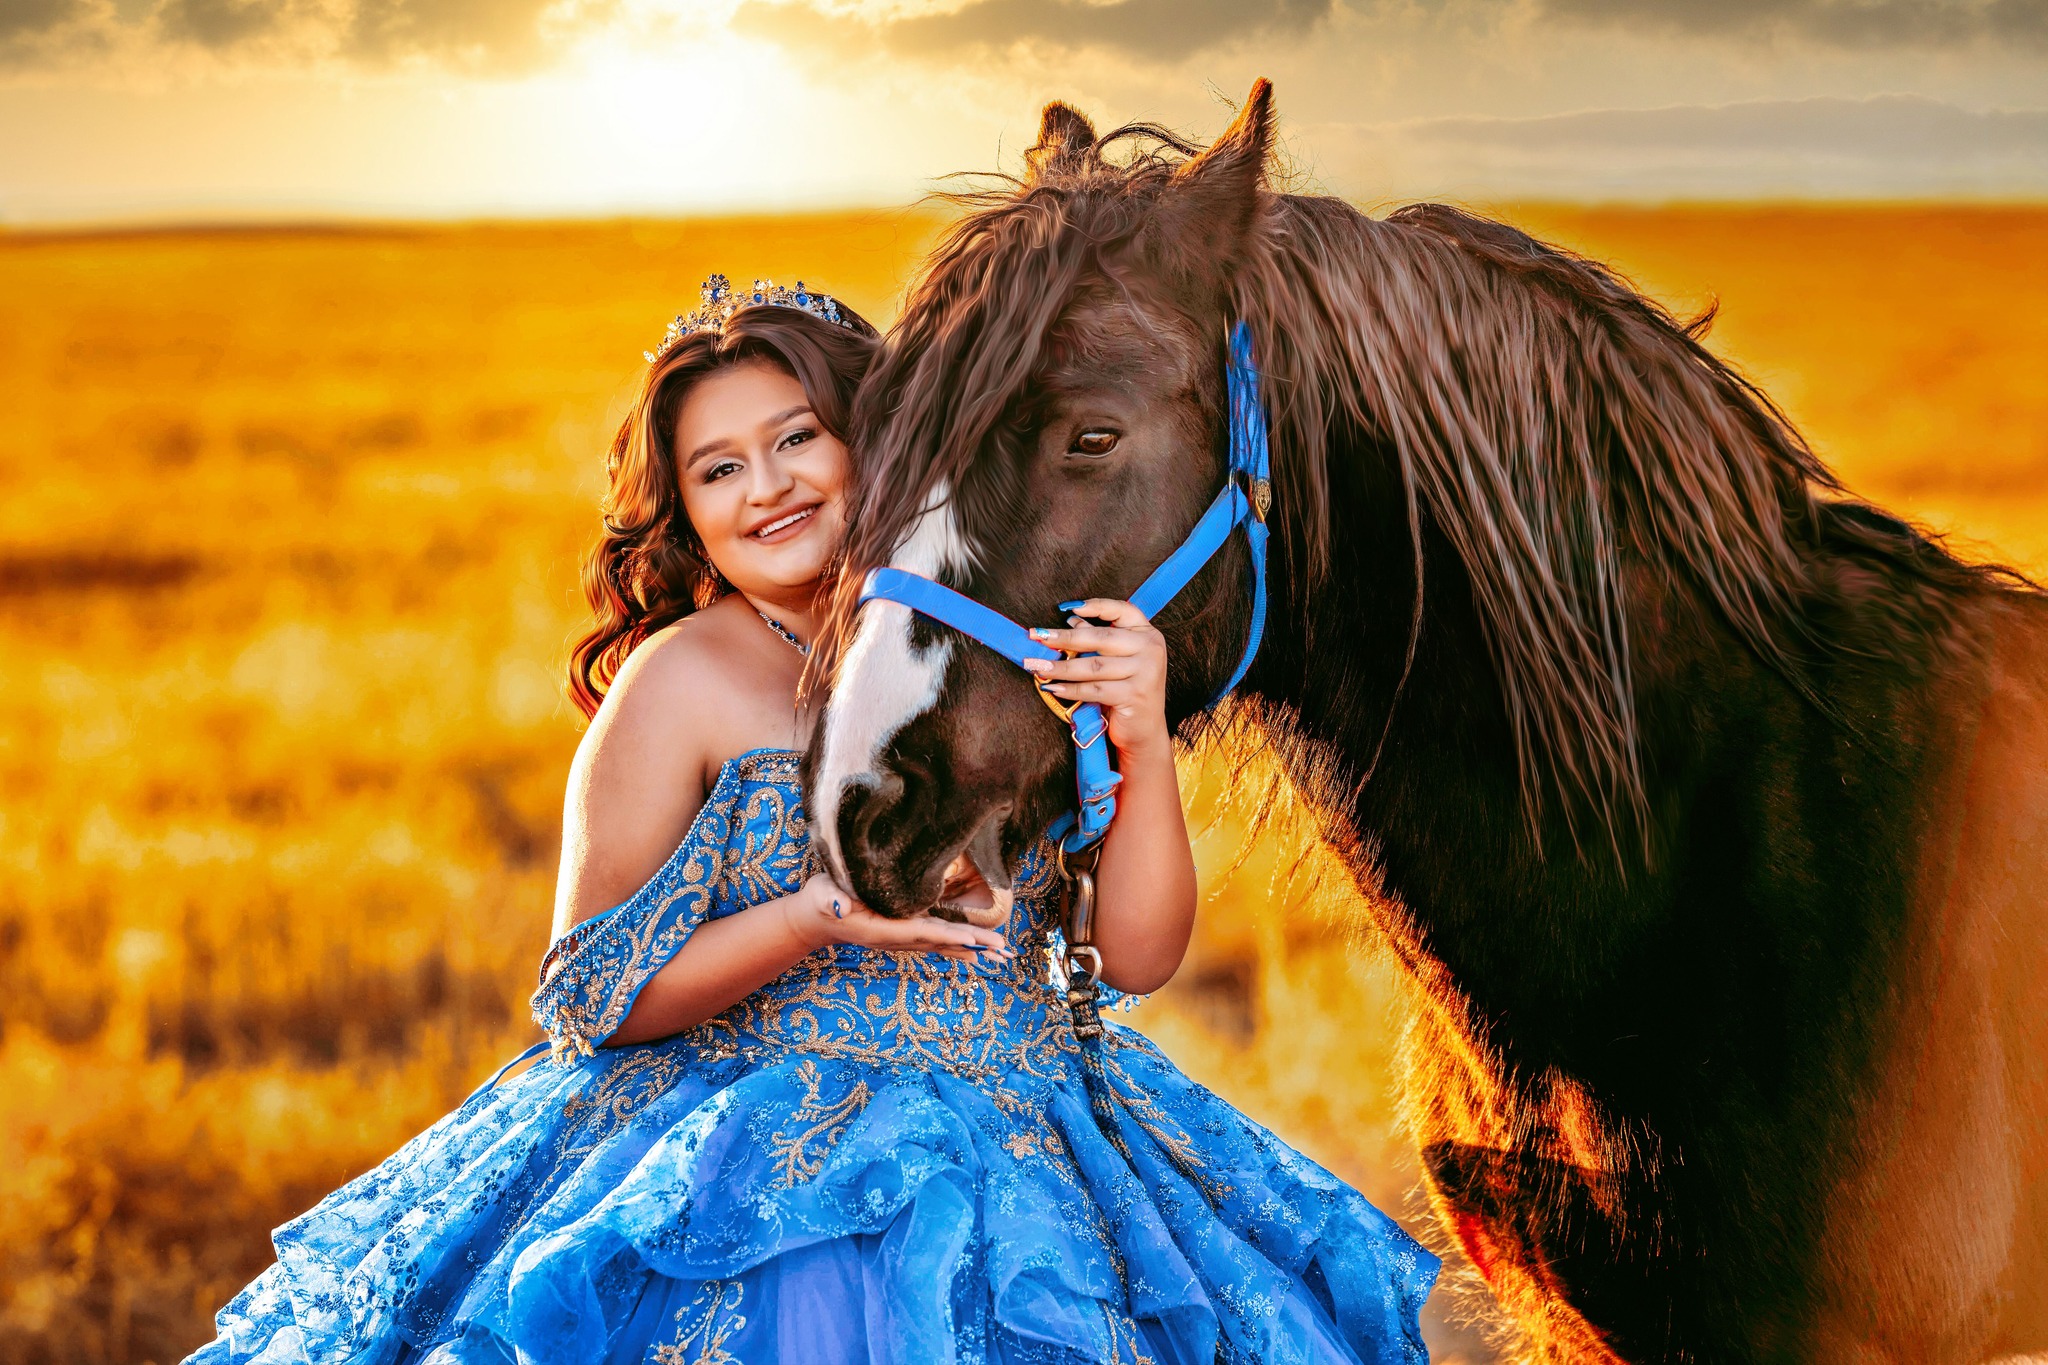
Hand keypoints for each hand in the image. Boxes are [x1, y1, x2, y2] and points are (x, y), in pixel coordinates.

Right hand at [780, 874, 1012, 964]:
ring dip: (973, 949)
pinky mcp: (904, 933)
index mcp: (881, 931)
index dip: (947, 936)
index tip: (972, 940)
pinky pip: (937, 941)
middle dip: (972, 945)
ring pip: (943, 945)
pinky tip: (977, 951)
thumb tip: (838, 905)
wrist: (815, 920)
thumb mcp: (822, 896)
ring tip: (1001, 954)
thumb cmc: (820, 902)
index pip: (920, 933)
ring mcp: (901, 939)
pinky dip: (960, 945)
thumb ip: (830, 900)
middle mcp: (897, 939)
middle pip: (941, 943)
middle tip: (1003, 950)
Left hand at [1022, 599, 1170, 756]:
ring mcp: (1145, 672)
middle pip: (1101, 638)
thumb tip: (1071, 620)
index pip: (1123, 610)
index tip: (1067, 608)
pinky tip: (1052, 687)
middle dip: (1064, 638)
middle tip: (1036, 636)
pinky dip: (1070, 689)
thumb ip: (1098, 639)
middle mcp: (1150, 649)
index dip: (1096, 606)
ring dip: (1060, 667)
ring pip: (1094, 665)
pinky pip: (1094, 689)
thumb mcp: (1116, 661)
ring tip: (1037, 666)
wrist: (1144, 731)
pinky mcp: (1134, 694)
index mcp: (1148, 634)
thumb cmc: (1127, 691)